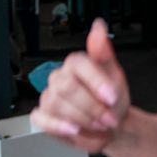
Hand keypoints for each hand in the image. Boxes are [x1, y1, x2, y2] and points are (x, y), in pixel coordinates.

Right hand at [28, 19, 128, 152]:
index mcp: (76, 64)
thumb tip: (98, 28)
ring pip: (55, 104)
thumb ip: (104, 53)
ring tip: (96, 125)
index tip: (111, 97)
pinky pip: (41, 119)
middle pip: (66, 87)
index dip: (96, 82)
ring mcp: (49, 96)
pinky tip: (72, 129)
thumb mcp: (115, 76)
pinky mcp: (43, 115)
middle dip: (90, 107)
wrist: (111, 127)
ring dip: (81, 119)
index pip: (78, 64)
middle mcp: (60, 78)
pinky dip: (57, 126)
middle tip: (107, 118)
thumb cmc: (111, 101)